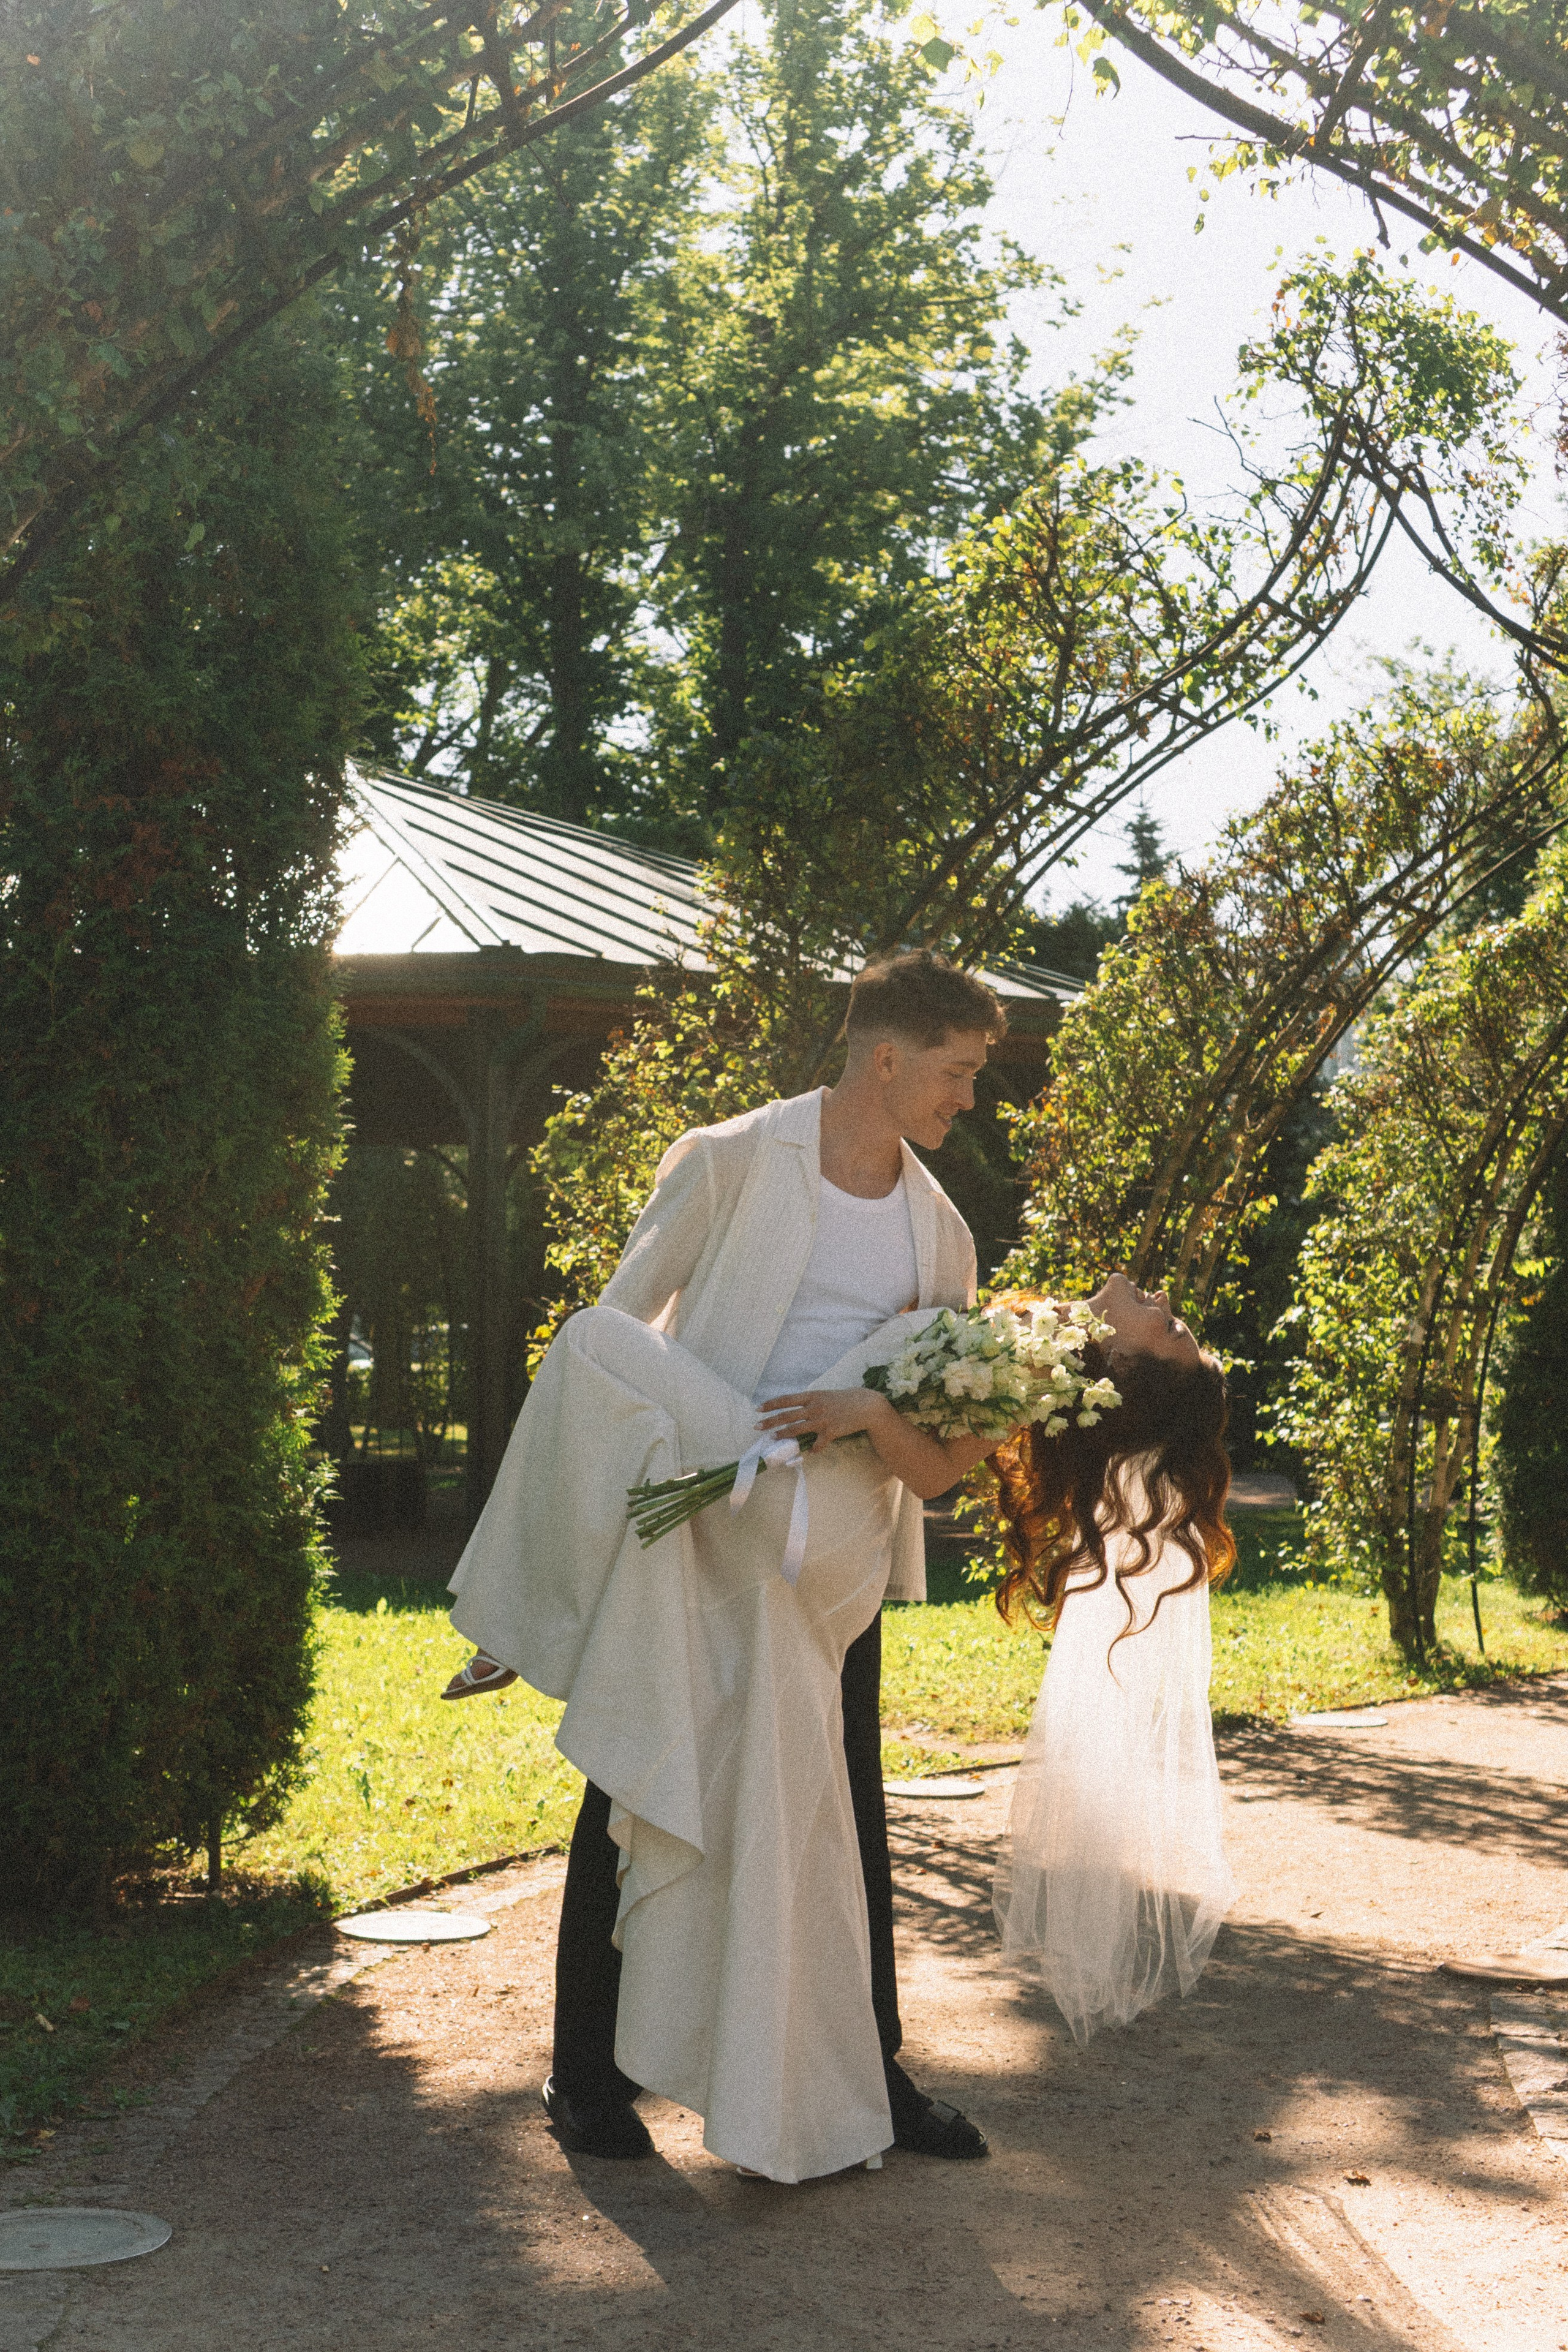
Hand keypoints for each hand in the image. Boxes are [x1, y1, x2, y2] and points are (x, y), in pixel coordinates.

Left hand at [754, 1387, 895, 1447]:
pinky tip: (810, 1452)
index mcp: (812, 1396)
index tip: (758, 1409)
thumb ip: (810, 1402)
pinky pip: (819, 1443)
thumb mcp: (824, 1396)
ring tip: (773, 1439)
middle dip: (770, 1422)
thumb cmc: (843, 1399)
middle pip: (787, 1415)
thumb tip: (794, 1410)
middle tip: (757, 1427)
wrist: (866, 1405)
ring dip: (784, 1435)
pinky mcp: (832, 1431)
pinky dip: (814, 1449)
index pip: (786, 1399)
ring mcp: (823, 1420)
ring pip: (798, 1429)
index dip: (771, 1404)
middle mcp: (815, 1407)